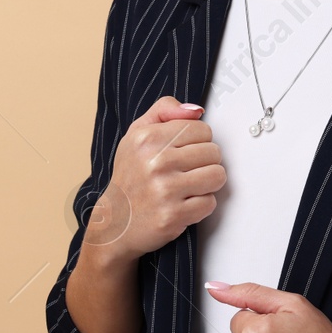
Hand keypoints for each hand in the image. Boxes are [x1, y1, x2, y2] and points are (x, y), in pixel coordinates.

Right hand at [86, 96, 224, 263]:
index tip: (184, 151)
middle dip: (205, 162)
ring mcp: (165, 190)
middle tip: (186, 171)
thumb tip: (196, 110)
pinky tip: (184, 203)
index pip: (202, 129)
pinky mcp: (173, 216)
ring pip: (217, 176)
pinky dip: (201, 205)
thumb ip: (164, 110)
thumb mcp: (137, 133)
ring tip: (189, 185)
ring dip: (207, 183)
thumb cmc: (130, 176)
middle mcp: (155, 162)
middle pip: (213, 152)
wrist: (115, 222)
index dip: (198, 141)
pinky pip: (210, 203)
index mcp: (147, 138)